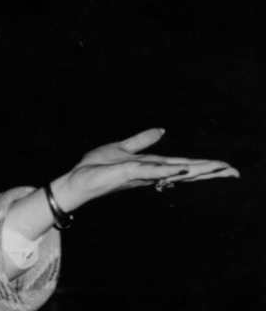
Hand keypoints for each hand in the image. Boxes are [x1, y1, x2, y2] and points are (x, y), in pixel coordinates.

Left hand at [52, 128, 239, 211]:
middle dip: (209, 171)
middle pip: (185, 171)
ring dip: (198, 170)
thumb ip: (142, 140)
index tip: (226, 167)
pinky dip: (169, 170)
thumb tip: (162, 130)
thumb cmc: (95, 168)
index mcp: (150, 167)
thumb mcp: (121, 148)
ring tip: (221, 170)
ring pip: (175, 171)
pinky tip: (186, 169)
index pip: (182, 165)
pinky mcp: (130, 173)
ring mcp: (141, 175)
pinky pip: (153, 171)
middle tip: (234, 172)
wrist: (76, 180)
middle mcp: (149, 173)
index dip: (203, 166)